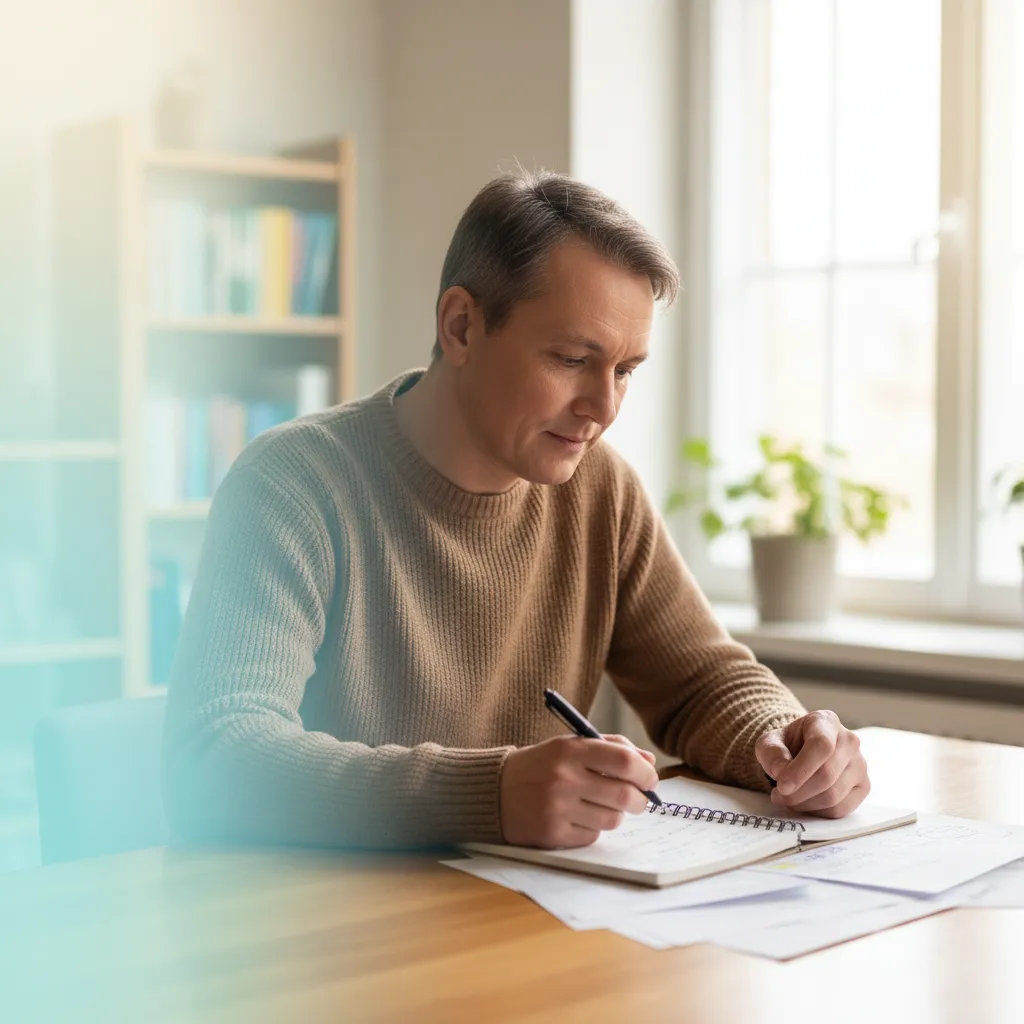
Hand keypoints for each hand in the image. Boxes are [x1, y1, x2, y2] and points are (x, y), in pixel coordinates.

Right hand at [499, 734, 659, 847]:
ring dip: (615, 814)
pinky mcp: (553, 834)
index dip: (645, 772)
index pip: (624, 761)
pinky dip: (593, 827)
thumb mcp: (569, 746)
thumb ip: (610, 747)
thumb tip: (649, 762)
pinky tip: (578, 817)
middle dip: (640, 799)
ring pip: (613, 819)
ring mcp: (557, 808)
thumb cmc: (540, 766)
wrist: (495, 791)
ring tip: (600, 805)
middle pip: (625, 795)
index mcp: (570, 750)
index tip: (650, 778)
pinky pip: (593, 835)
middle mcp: (564, 778)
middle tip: (638, 799)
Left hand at [755, 710, 869, 817]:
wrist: (802, 752)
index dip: (801, 769)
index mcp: (826, 721)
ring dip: (805, 803)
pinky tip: (804, 803)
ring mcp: (860, 764)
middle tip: (778, 796)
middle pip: (827, 774)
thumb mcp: (769, 742)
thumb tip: (781, 771)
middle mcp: (849, 740)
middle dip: (798, 792)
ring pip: (834, 795)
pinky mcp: (864, 786)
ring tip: (787, 799)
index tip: (782, 786)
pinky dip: (817, 812)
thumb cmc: (787, 745)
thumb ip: (772, 753)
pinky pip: (841, 809)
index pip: (821, 745)